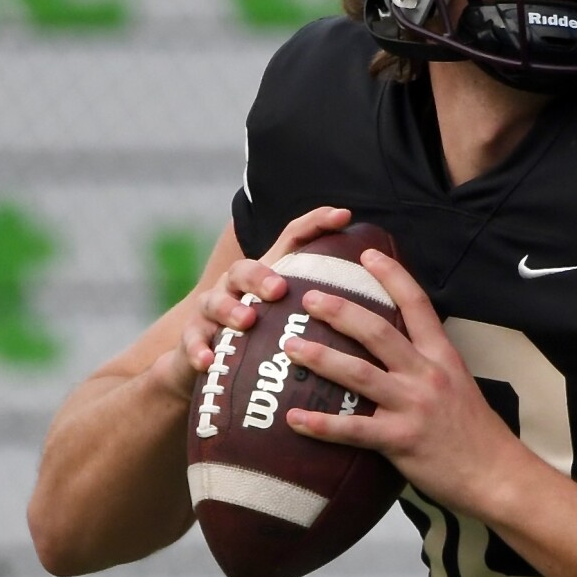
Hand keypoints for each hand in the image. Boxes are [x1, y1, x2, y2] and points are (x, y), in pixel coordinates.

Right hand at [158, 206, 352, 401]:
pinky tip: (209, 361)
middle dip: (262, 276)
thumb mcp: (292, 320)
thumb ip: (326, 307)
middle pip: (246, 269)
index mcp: (269, 276)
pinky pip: (192, 343)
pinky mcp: (192, 339)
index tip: (344, 215)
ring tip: (246, 321)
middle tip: (279, 289)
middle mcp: (237, 287)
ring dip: (230, 310)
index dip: (316, 223)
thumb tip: (384, 306)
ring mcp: (211, 311)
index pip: (292, 241)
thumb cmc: (261, 337)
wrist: (203, 361)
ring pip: (215, 301)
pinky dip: (199, 350)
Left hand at [280, 247, 530, 509]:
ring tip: (289, 346)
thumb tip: (394, 351)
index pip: (418, 305)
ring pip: (359, 374)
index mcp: (442, 357)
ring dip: (320, 357)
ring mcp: (413, 406)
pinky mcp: (400, 440)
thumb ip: (427, 366)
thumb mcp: (459, 385)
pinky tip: (293, 419)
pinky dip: (321, 424)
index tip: (367, 254)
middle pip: (378, 332)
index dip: (392, 276)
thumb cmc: (476, 433)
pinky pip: (353, 430)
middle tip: (308, 298)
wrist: (498, 474)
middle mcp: (427, 374)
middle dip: (340, 311)